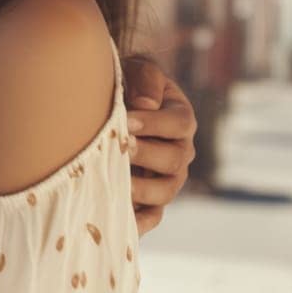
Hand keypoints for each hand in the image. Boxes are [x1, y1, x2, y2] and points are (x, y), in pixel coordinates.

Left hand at [121, 55, 197, 235]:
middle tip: (121, 148)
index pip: (179, 124)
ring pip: (166, 191)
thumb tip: (145, 105)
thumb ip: (145, 79)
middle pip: (174, 159)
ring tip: (117, 181)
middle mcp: (181, 151)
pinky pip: (152, 216)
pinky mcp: (152, 199)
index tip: (127, 121)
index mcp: (181, 119)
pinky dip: (139, 222)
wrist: (110, 106)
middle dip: (146, 154)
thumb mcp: (138, 71)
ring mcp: (168, 178)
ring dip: (142, 189)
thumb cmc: (127, 85)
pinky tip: (119, 220)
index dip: (155, 124)